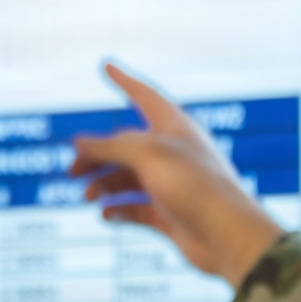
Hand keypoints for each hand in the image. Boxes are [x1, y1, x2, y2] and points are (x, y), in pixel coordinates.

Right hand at [70, 62, 284, 287]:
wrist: (227, 235)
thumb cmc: (196, 186)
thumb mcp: (147, 155)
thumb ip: (110, 146)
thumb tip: (80, 142)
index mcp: (174, 127)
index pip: (144, 96)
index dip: (124, 80)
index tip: (107, 65)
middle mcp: (172, 153)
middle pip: (126, 145)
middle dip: (97, 155)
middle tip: (73, 171)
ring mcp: (172, 184)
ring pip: (128, 178)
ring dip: (105, 184)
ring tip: (89, 196)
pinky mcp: (170, 214)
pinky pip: (137, 208)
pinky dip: (119, 209)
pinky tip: (106, 214)